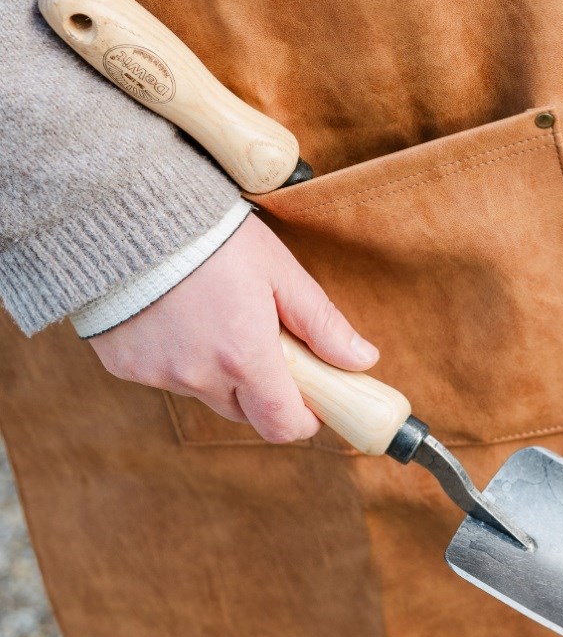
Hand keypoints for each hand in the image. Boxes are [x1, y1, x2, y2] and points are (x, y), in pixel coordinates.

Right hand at [89, 213, 378, 442]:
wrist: (129, 211)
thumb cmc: (213, 236)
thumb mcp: (280, 272)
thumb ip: (321, 323)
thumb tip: (362, 360)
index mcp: (243, 357)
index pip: (281, 425)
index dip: (304, 419)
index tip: (314, 400)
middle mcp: (197, 376)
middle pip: (244, 411)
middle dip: (264, 390)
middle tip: (269, 344)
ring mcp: (157, 374)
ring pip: (204, 392)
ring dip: (220, 370)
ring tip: (218, 315)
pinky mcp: (125, 365)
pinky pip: (165, 375)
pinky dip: (180, 357)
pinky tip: (179, 315)